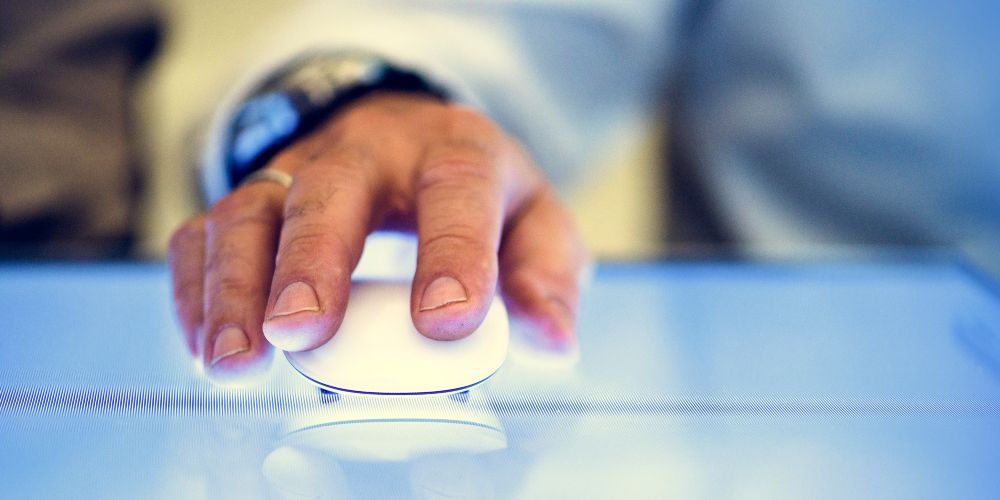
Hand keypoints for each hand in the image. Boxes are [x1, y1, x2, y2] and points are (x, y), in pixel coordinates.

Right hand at [168, 92, 589, 382]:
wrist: (408, 139)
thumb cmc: (475, 193)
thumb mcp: (533, 222)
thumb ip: (545, 278)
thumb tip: (550, 342)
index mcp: (453, 153)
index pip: (455, 190)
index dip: (452, 254)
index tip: (444, 323)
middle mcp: (368, 153)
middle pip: (329, 191)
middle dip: (311, 261)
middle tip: (301, 332)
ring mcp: (300, 172)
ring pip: (250, 211)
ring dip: (234, 287)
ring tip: (237, 361)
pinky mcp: (254, 199)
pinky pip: (204, 233)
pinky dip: (196, 290)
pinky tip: (207, 346)